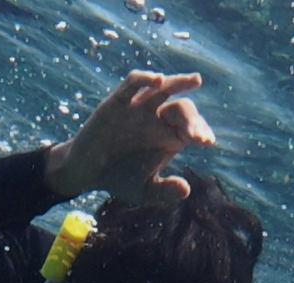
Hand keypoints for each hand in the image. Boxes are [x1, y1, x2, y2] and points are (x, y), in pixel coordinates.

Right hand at [46, 71, 215, 203]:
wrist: (86, 174)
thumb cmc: (118, 179)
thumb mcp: (144, 191)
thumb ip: (164, 191)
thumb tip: (186, 189)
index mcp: (169, 136)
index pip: (192, 127)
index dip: (201, 131)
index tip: (206, 141)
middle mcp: (157, 119)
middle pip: (181, 109)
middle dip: (191, 119)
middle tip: (196, 135)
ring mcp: (138, 108)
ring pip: (162, 89)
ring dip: (179, 82)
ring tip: (196, 81)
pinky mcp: (117, 102)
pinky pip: (132, 84)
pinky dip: (145, 78)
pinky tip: (158, 80)